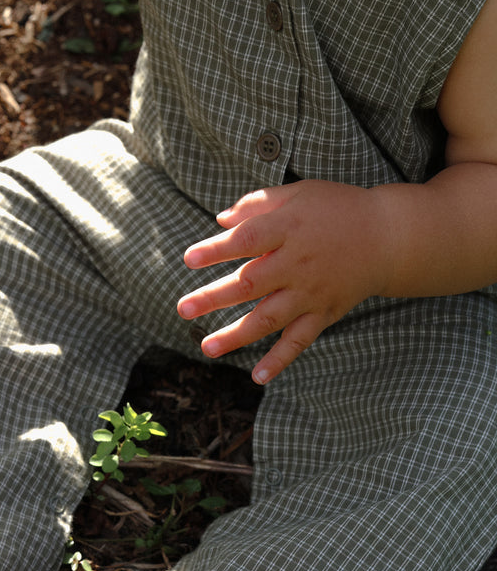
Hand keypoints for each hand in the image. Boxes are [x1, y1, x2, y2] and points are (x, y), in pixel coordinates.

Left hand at [177, 181, 388, 382]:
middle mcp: (299, 262)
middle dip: (214, 297)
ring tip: (206, 347)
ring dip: (237, 334)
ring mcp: (311, 291)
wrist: (388, 236)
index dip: (217, 250)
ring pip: (269, 317)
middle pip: (250, 282)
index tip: (189, 260)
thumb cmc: (337, 209)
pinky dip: (280, 359)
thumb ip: (258, 204)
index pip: (247, 240)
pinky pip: (300, 340)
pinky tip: (258, 376)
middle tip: (183, 309)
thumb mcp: (299, 194)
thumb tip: (220, 221)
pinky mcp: (324, 313)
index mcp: (289, 228)